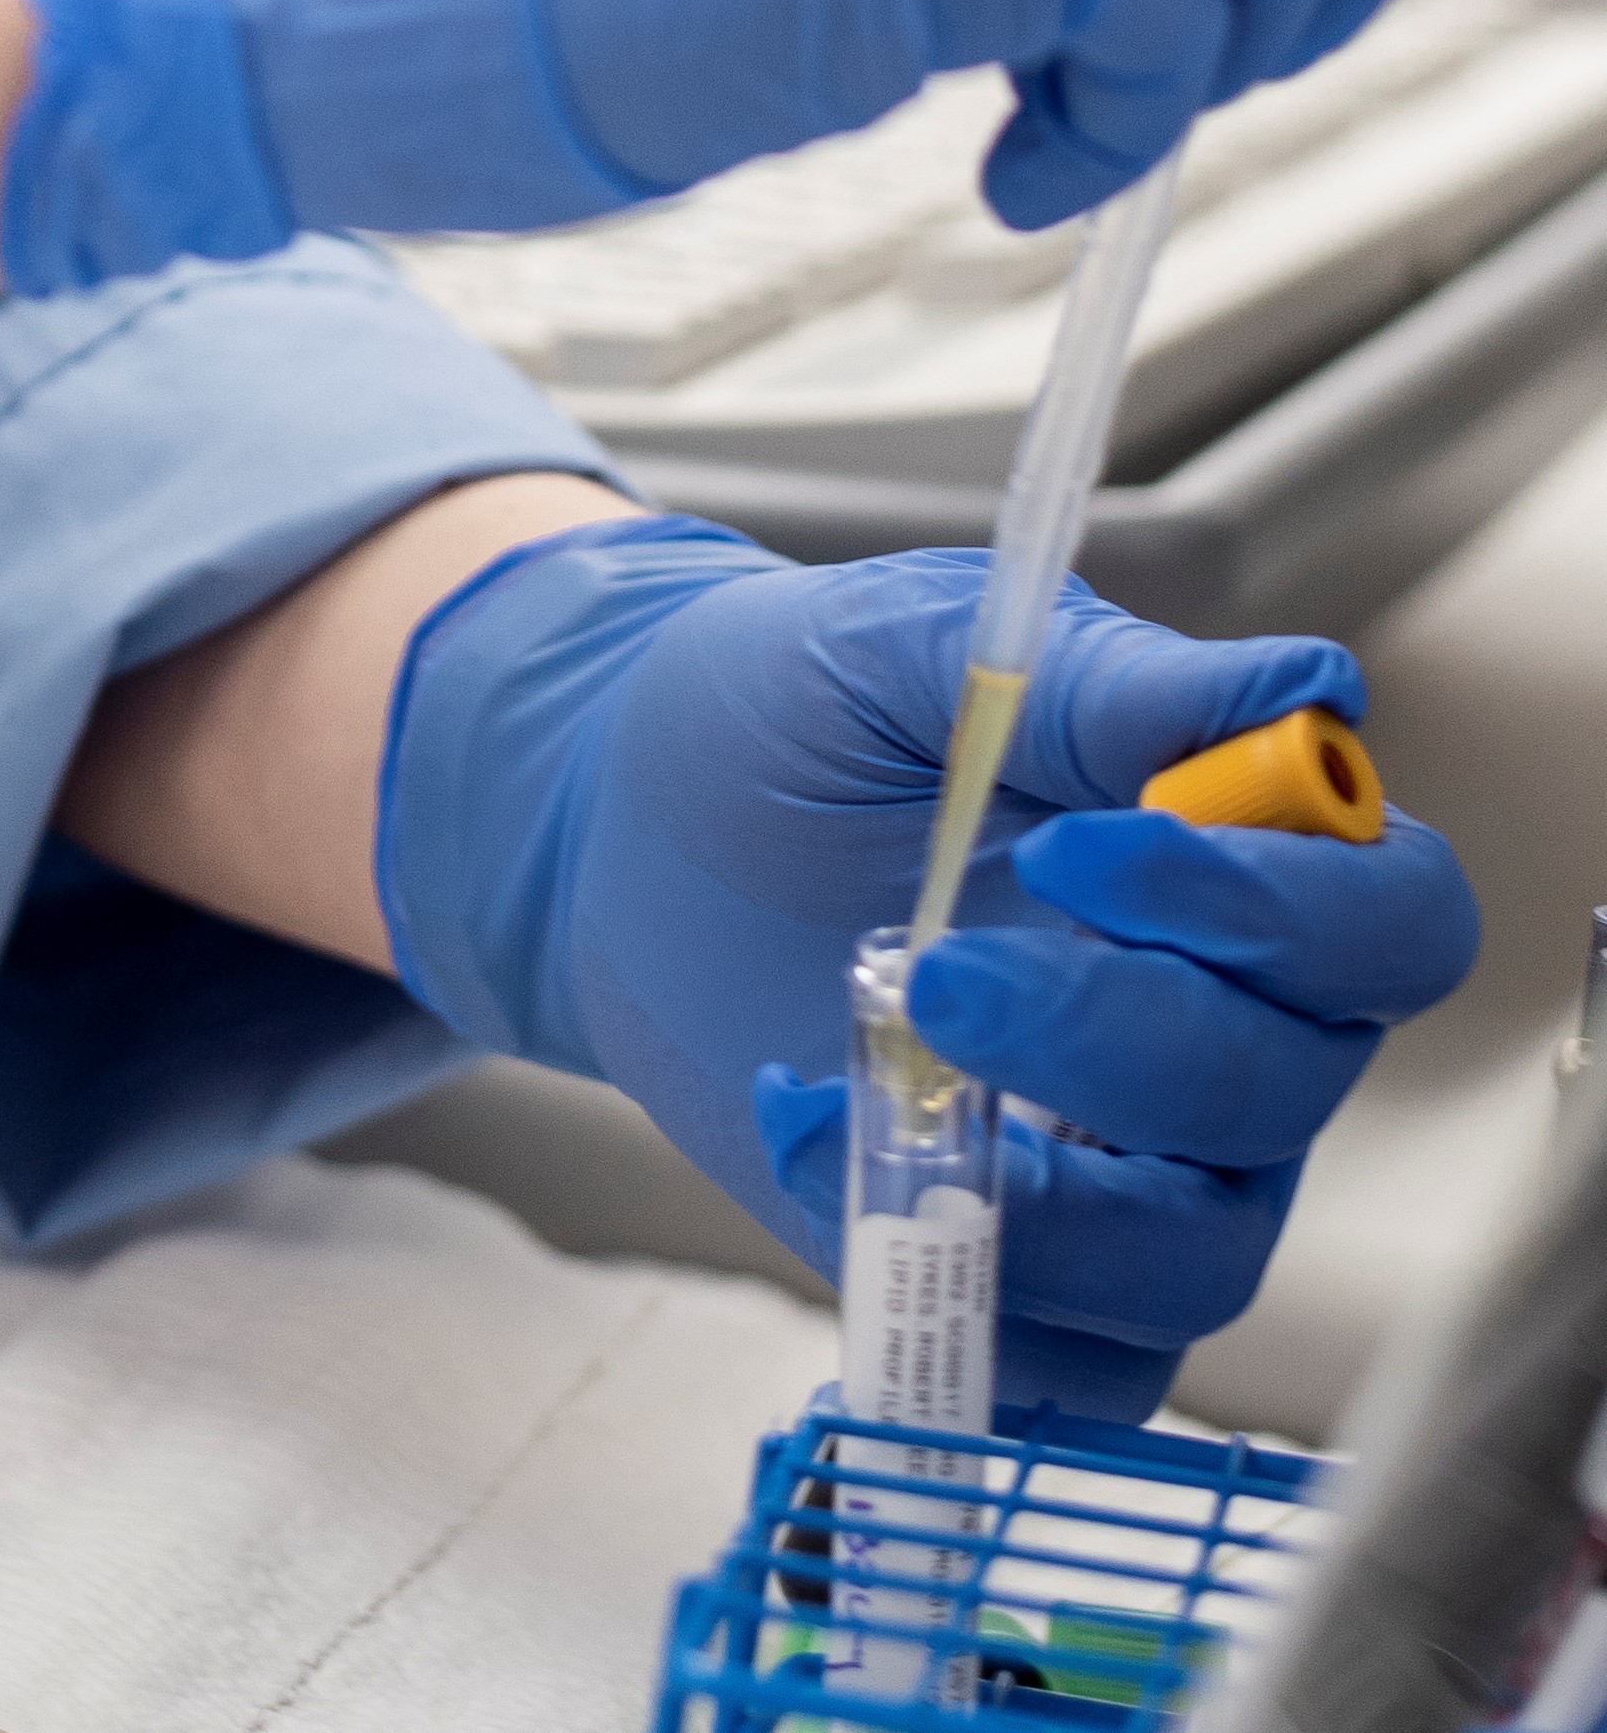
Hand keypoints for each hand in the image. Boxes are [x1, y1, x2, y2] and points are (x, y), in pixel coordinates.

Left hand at [376, 526, 1480, 1418]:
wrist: (618, 826)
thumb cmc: (783, 715)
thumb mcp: (896, 650)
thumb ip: (1085, 678)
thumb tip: (1302, 688)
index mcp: (1222, 860)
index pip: (1390, 918)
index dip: (1284, 907)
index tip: (1085, 848)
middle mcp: (1215, 1024)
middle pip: (1288, 1087)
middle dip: (1121, 1038)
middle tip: (938, 969)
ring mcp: (1122, 1163)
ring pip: (1200, 1254)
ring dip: (1050, 1200)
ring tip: (871, 1078)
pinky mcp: (1015, 1266)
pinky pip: (1065, 1358)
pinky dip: (947, 1282)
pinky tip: (804, 1135)